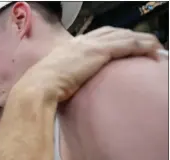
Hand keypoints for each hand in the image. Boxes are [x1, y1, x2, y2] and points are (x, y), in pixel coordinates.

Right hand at [10, 26, 161, 102]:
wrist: (36, 89)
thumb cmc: (37, 92)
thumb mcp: (48, 84)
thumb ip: (56, 84)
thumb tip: (56, 96)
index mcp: (65, 49)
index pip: (90, 39)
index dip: (105, 40)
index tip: (115, 47)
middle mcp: (78, 43)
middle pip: (108, 32)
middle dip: (124, 35)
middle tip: (138, 43)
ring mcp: (89, 45)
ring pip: (122, 35)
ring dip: (139, 39)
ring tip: (153, 46)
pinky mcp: (100, 52)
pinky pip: (128, 44)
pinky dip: (142, 45)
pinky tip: (153, 49)